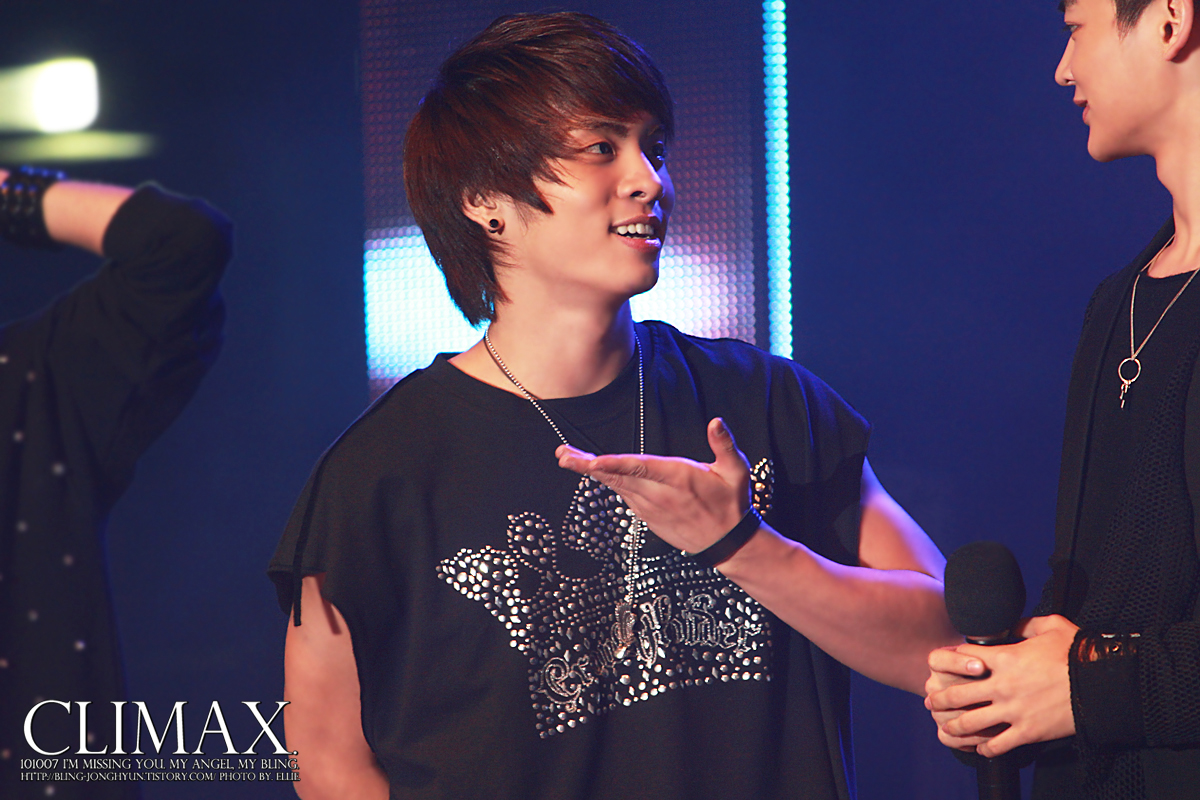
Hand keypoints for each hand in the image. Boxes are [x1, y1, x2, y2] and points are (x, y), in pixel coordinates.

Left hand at [555, 417, 750, 552]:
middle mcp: (660, 494)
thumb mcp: (736, 471)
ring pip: (616, 487)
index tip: (592, 461)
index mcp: (678, 479)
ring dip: (592, 472)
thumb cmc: (732, 503)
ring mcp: (651, 508)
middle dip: (588, 466)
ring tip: (569, 459)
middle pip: (618, 477)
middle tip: (564, 455)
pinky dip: (607, 482)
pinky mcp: (647, 516)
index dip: (615, 464)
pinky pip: (623, 495)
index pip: (641, 469)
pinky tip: (593, 470)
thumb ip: (724, 445)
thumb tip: (716, 422)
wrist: (728, 543)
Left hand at [925, 614, 1078, 756]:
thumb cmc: (1077, 652)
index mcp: (1003, 657)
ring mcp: (1013, 710)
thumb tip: (1009, 624)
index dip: (945, 660)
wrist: (1103, 684)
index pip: (958, 657)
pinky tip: (981, 748)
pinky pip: (998, 745)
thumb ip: (1023, 623)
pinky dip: (986, 749)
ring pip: (971, 723)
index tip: (940, 665)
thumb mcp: (1050, 625)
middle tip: (931, 701)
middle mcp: (1002, 685)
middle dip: (939, 699)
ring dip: (954, 726)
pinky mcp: (1028, 732)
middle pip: (956, 694)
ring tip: (946, 728)